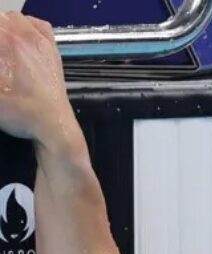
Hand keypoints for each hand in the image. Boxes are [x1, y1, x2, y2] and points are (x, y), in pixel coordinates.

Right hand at [0, 13, 74, 143]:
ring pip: (14, 18)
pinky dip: (25, 26)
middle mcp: (25, 37)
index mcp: (6, 43)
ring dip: (2, 27)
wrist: (53, 124)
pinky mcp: (53, 50)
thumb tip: (0, 63)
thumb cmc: (20, 112)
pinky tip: (18, 39)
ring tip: (0, 45)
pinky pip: (38, 25)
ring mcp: (42, 42)